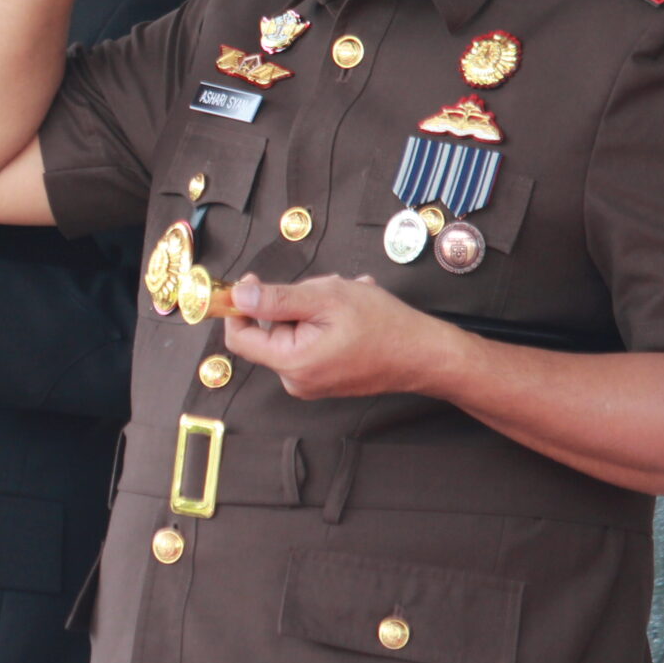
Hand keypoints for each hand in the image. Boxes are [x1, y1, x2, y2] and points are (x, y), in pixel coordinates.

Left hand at [224, 274, 469, 400]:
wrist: (425, 354)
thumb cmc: (382, 325)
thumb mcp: (325, 298)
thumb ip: (276, 299)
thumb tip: (238, 296)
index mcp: (291, 363)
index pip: (240, 337)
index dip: (239, 306)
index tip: (253, 280)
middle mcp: (297, 380)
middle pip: (272, 329)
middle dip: (295, 301)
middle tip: (328, 287)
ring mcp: (312, 381)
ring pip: (296, 330)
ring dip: (316, 306)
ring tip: (349, 298)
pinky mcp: (327, 377)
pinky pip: (312, 340)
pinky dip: (327, 320)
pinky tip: (354, 312)